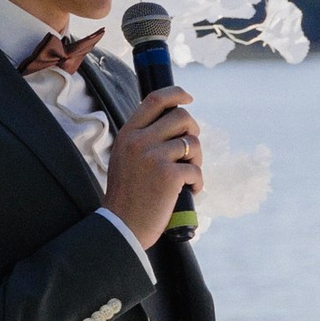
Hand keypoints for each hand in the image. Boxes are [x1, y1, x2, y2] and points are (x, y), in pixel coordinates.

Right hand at [104, 84, 201, 249]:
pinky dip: (198, 182)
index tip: (188, 98)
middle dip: (193, 131)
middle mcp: (139, 141)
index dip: (176, 94)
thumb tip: (174, 123)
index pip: (154, 100)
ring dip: (197, 160)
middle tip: (191, 151)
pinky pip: (196, 169)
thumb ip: (142, 139)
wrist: (121, 226)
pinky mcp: (169, 175)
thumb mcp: (124, 158)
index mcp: (127, 134)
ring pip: (193, 143)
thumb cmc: (127, 196)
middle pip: (181, 117)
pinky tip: (190, 191)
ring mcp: (153, 157)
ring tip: (188, 176)